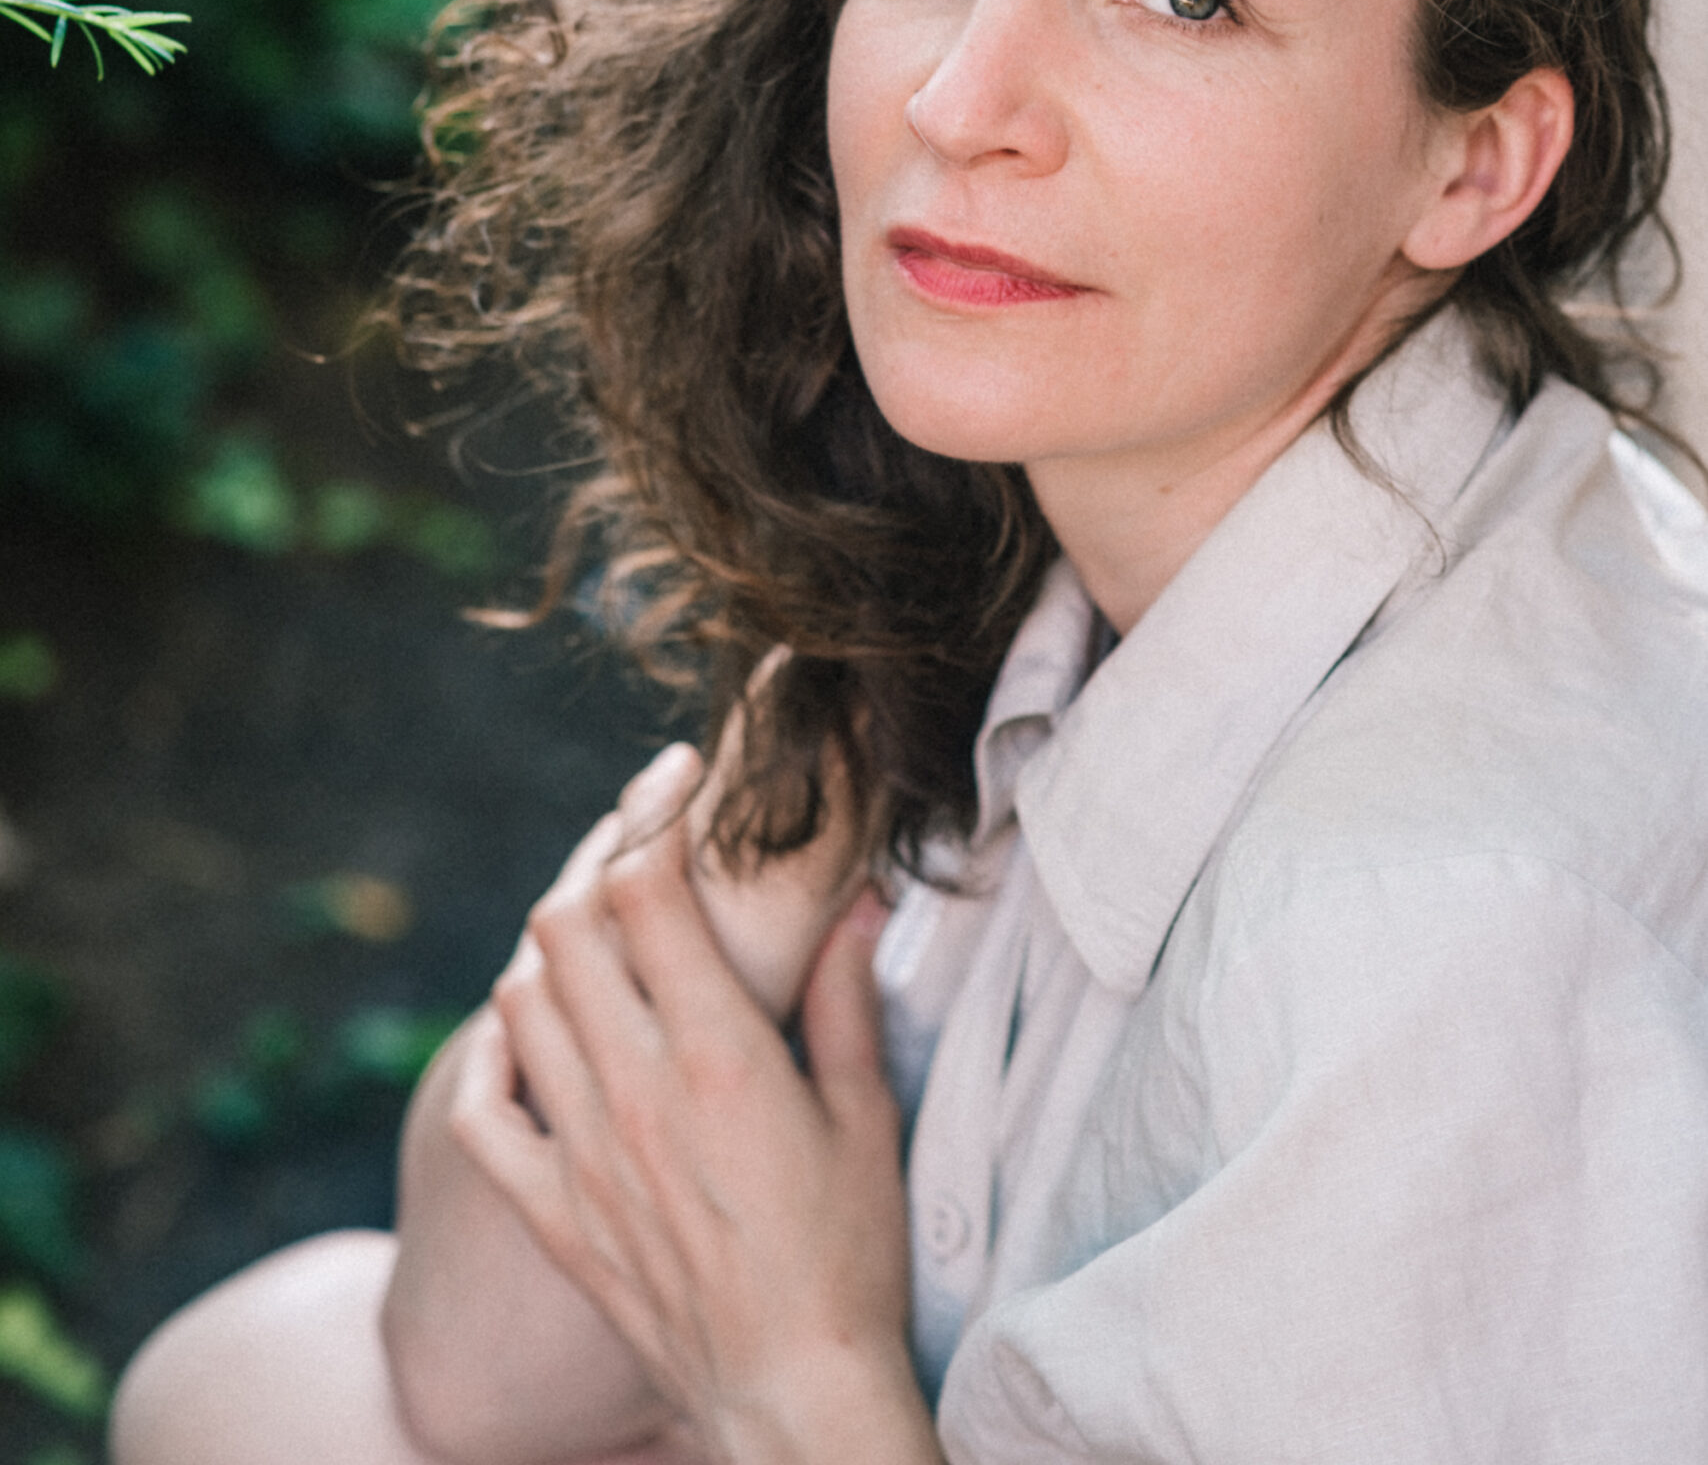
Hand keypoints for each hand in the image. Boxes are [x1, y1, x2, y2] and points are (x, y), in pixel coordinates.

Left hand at [453, 749, 941, 1464]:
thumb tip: (850, 901)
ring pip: (519, 996)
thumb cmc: (848, 1258)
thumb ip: (845, 997)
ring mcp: (581, 1151)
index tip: (679, 776)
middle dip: (598, 852)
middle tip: (637, 832)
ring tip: (595, 921)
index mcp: (719, 1053)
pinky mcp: (552, 1210)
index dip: (654, 809)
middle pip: (567, 921)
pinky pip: (485, 1109)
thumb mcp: (868, 1114)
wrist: (789, 1395)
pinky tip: (524, 1027)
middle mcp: (635, 1088)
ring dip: (550, 942)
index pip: (646, 887)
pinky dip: (492, 1052)